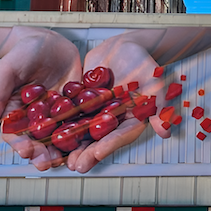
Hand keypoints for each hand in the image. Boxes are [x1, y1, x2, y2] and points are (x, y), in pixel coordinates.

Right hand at [0, 26, 83, 170]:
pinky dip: (84, 132)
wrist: (46, 41)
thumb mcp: (7, 72)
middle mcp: (35, 118)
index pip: (15, 134)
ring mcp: (56, 114)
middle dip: (42, 154)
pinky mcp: (74, 107)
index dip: (20, 145)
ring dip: (63, 150)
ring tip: (68, 161)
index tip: (26, 153)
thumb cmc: (21, 53)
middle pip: (38, 141)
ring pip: (59, 137)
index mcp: (15, 113)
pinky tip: (89, 141)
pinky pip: (79, 122)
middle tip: (48, 164)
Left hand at [65, 37, 169, 172]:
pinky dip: (58, 124)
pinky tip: (44, 133)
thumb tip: (166, 131)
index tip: (95, 154)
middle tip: (74, 165)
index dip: (108, 146)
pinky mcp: (81, 104)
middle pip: (99, 140)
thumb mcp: (153, 82)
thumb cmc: (143, 61)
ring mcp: (96, 114)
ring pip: (82, 132)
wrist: (124, 45)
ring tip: (58, 158)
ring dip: (70, 146)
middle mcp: (112, 121)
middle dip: (86, 153)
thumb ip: (159, 105)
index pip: (120, 136)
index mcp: (131, 120)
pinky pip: (69, 116)